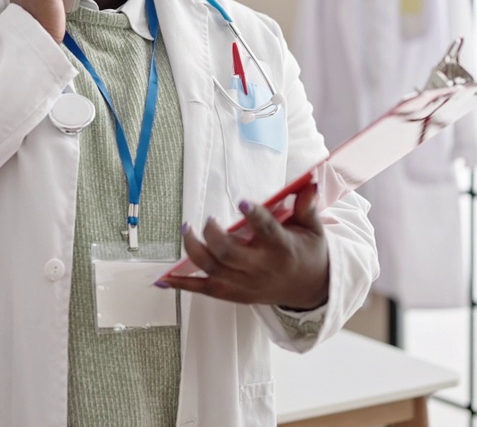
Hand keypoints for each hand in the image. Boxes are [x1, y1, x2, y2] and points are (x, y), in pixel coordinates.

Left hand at [159, 183, 329, 309]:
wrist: (311, 289)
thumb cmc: (308, 252)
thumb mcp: (313, 229)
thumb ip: (306, 207)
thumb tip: (308, 183)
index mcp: (282, 248)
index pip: (267, 231)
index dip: (254, 216)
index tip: (242, 202)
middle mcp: (262, 268)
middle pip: (229, 254)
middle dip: (212, 235)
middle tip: (208, 219)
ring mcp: (246, 284)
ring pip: (213, 270)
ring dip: (193, 249)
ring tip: (186, 229)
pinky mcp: (235, 294)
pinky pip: (205, 290)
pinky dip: (183, 285)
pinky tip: (163, 279)